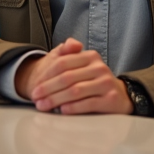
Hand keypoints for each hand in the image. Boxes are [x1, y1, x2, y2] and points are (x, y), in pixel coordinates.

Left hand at [16, 38, 132, 114]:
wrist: (119, 96)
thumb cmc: (93, 81)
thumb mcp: (81, 64)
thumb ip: (70, 53)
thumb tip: (69, 43)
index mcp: (90, 56)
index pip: (62, 63)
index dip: (46, 76)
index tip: (35, 86)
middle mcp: (100, 67)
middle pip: (67, 78)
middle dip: (48, 89)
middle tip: (35, 98)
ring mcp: (106, 83)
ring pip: (76, 91)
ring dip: (56, 99)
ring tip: (44, 106)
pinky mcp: (111, 99)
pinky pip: (88, 103)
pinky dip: (73, 107)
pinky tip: (62, 110)